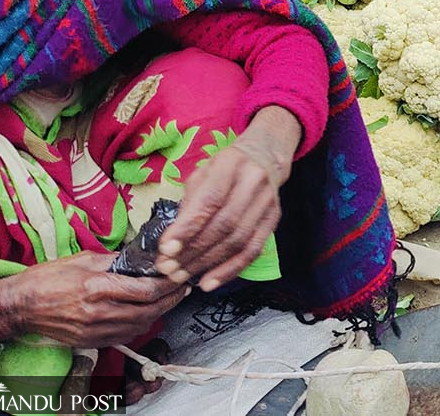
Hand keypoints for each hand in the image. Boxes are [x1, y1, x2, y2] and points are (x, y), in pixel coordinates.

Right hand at [0, 252, 188, 348]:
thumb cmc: (47, 278)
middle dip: (170, 300)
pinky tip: (145, 314)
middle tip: (182, 288)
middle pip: (148, 310)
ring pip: (139, 326)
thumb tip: (140, 258)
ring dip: (158, 313)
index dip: (168, 284)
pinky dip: (140, 326)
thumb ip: (115, 261)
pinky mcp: (89, 341)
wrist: (20, 306)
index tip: (179, 276)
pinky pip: (124, 337)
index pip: (145, 290)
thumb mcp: (82, 259)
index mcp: (97, 287)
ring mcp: (94, 330)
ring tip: (169, 299)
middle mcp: (98, 312)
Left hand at [154, 107, 298, 291]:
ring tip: (183, 277)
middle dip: (193, 252)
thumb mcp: (202, 174)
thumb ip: (189, 205)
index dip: (187, 228)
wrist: (265, 157)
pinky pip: (253, 251)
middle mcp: (253, 182)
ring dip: (208, 264)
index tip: (166, 250)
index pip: (209, 200)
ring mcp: (267, 202)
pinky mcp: (274, 219)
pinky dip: (230, 270)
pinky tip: (210, 282)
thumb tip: (170, 244)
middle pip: (224, 225)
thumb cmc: (225, 168)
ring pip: (238, 241)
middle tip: (169, 269)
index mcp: (230, 164)